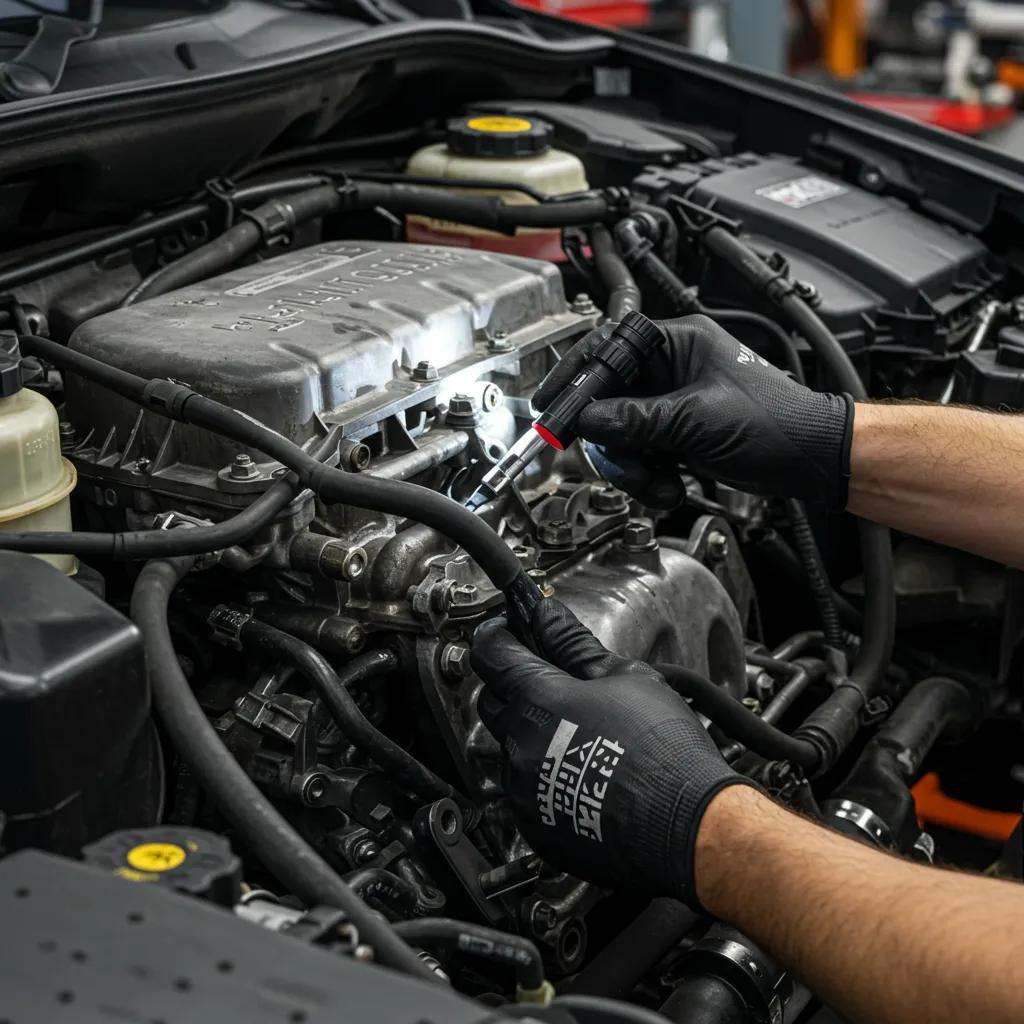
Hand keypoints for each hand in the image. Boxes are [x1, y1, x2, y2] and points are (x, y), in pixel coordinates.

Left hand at [470, 598, 751, 906]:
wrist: (684, 823)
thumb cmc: (662, 750)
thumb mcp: (624, 677)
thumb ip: (573, 644)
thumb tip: (547, 615)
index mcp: (538, 699)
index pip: (490, 653)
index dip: (497, 633)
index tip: (509, 628)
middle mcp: (519, 745)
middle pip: (491, 700)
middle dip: (511, 683)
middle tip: (550, 678)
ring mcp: (524, 789)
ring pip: (509, 747)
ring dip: (531, 734)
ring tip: (579, 734)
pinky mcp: (536, 825)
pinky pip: (525, 790)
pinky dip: (544, 776)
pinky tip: (581, 772)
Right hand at [535, 315, 853, 507]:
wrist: (810, 460)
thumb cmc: (778, 422)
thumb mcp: (697, 418)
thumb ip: (636, 419)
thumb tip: (589, 420)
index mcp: (677, 344)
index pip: (609, 350)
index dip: (576, 379)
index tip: (552, 406)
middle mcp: (670, 370)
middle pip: (608, 402)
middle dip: (613, 442)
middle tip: (625, 464)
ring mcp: (671, 405)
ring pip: (620, 435)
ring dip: (632, 467)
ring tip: (658, 483)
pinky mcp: (675, 436)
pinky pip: (639, 455)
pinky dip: (647, 477)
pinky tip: (668, 487)